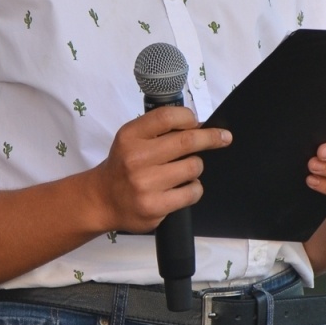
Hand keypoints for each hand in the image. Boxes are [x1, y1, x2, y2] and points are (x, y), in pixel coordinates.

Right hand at [88, 106, 231, 233]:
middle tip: (223, 137)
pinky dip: (194, 188)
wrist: (102, 199)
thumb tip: (197, 127)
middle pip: (187, 141)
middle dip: (210, 138)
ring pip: (193, 167)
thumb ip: (158, 131)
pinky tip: (183, 188)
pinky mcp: (155, 207)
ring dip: (196, 167)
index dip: (188, 117)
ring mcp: (146, 184)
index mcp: (130, 136)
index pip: (167, 117)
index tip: (198, 122)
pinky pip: (192, 193)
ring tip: (185, 170)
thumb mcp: (130, 140)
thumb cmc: (123, 166)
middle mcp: (136, 158)